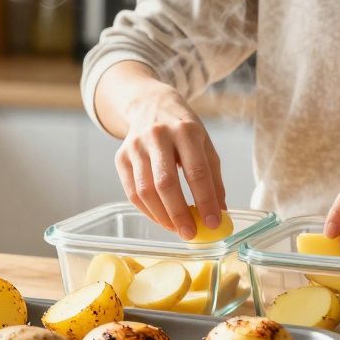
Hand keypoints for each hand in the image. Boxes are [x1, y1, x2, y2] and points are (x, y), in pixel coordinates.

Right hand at [115, 83, 226, 239]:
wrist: (150, 104)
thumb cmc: (183, 129)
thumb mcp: (205, 144)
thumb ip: (213, 178)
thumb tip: (219, 213)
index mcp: (186, 130)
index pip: (197, 171)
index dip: (205, 200)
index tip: (213, 223)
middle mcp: (158, 136)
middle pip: (166, 182)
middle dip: (179, 213)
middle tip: (190, 234)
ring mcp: (135, 146)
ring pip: (145, 191)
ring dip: (162, 216)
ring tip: (177, 229)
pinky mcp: (121, 157)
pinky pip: (132, 192)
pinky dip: (148, 211)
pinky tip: (161, 219)